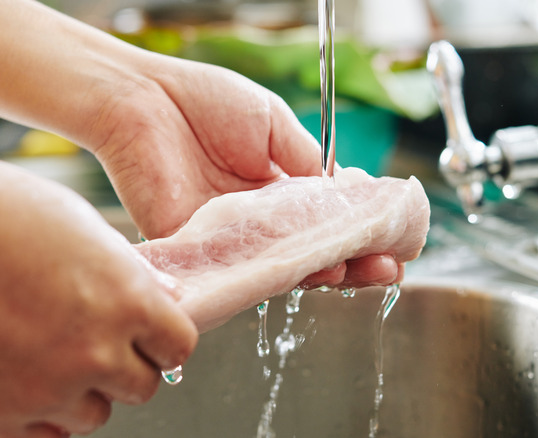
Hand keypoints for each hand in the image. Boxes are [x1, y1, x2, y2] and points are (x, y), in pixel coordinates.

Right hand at [0, 118, 197, 437]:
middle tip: (96, 338)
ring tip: (51, 353)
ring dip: (84, 392)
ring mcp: (44, 388)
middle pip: (141, 386)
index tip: (147, 331)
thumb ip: (129, 271)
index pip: (177, 346)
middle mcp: (94, 351)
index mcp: (126, 298)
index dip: (164, 337)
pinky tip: (24, 378)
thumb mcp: (78, 223)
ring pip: (93, 415)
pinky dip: (42, 415)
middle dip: (127, 364)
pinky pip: (43, 437)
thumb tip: (167, 298)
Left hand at [90, 52, 399, 287]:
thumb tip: (347, 195)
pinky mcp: (198, 250)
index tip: (394, 237)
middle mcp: (257, 219)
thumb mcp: (274, 124)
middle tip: (389, 267)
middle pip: (311, 252)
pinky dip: (279, 275)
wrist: (143, 100)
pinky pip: (242, 272)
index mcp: (277, 188)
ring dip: (326, 273)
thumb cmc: (204, 102)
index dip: (360, 232)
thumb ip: (308, 163)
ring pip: (283, 268)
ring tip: (362, 270)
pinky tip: (312, 270)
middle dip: (354, 262)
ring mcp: (230, 238)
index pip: (325, 220)